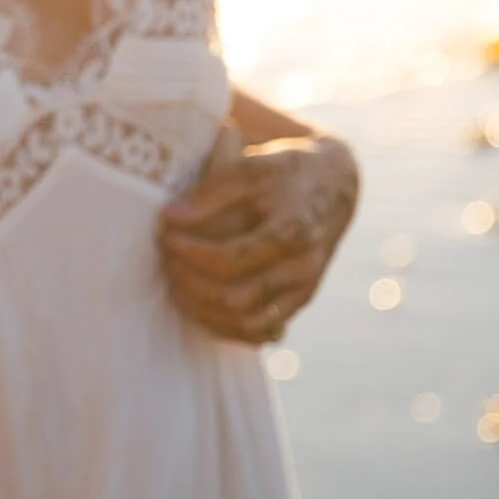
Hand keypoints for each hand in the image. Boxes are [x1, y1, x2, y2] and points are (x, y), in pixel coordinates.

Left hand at [156, 125, 357, 344]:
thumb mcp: (254, 166)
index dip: (193, 253)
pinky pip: (260, 332)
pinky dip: (226, 328)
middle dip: (193, 283)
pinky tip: (199, 307)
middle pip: (238, 296)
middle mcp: (303, 268)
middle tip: (166, 263)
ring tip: (175, 286)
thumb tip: (171, 217)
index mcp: (294, 232)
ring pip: (248, 322)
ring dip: (203, 310)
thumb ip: (212, 190)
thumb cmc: (286, 172)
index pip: (235, 258)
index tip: (166, 237)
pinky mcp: (297, 304)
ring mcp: (303, 291)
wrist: (333, 186)